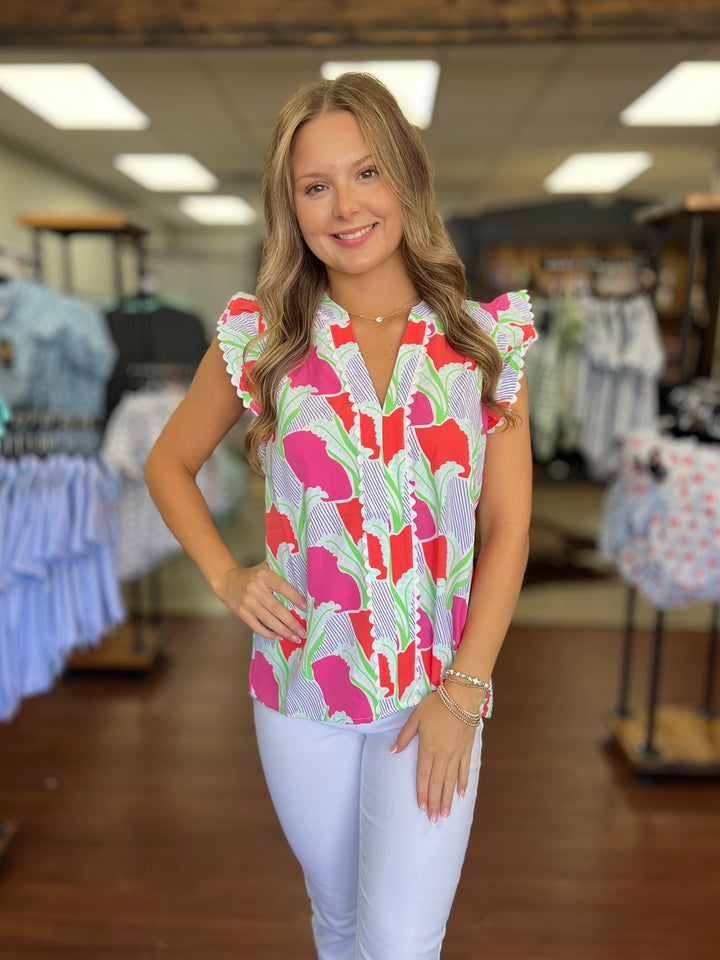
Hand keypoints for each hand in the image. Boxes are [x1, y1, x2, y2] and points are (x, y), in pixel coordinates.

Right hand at [215, 561, 306, 641]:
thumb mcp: (265, 568)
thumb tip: (304, 579)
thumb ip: (281, 570)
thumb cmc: (253, 576)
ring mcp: (247, 602)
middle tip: (303, 632)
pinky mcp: (241, 613)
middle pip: (276, 608)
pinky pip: (256, 626)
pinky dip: (268, 633)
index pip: (283, 587)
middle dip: (291, 622)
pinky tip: (279, 637)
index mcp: (264, 575)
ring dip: (283, 631)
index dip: (295, 597)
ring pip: (268, 619)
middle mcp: (255, 588)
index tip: (306, 608)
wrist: (227, 581)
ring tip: (295, 638)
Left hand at [392, 688, 480, 822]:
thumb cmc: (436, 705)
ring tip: (446, 815)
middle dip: (434, 803)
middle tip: (434, 820)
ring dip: (448, 799)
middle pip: (437, 783)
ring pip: (450, 781)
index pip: (423, 776)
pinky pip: (464, 770)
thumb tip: (392, 751)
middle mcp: (442, 755)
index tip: (421, 808)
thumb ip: (404, 736)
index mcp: (427, 748)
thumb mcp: (416, 717)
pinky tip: (461, 795)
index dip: (422, 793)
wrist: (462, 697)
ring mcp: (456, 754)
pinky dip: (463, 783)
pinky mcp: (466, 750)